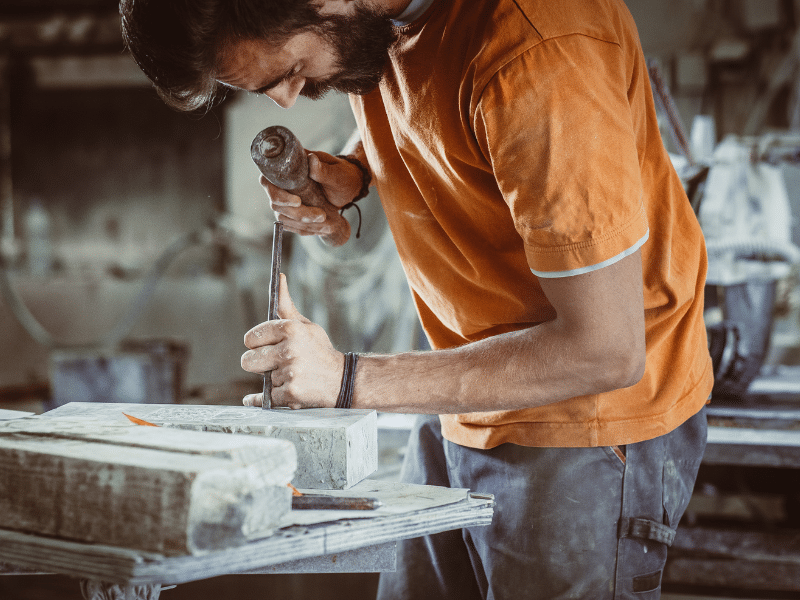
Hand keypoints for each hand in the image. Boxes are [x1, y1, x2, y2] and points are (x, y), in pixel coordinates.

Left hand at [241, 274, 343, 408]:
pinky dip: (264, 400)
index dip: (257, 344)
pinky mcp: (291, 393)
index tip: (266, 347)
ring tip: (291, 376)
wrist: (342, 380)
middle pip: (247, 360)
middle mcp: (289, 349)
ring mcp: (290, 373)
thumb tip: (279, 278)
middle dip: (258, 363)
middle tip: (274, 363)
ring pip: (262, 378)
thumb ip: (285, 306)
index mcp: (289, 329)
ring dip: (273, 379)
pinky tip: (273, 394)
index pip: (250, 338)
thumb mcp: (305, 326)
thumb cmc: (319, 350)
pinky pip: (265, 398)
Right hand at [262, 151, 363, 236]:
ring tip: (325, 220)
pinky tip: (320, 227)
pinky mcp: (293, 210)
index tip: (298, 202)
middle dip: (297, 213)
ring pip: (283, 216)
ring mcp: (286, 198)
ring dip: (302, 223)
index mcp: (289, 168)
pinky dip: (305, 228)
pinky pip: (291, 223)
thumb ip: (323, 169)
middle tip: (321, 215)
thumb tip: (312, 160)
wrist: (349, 185)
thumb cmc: (343, 174)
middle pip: (276, 203)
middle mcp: (283, 184)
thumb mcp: (337, 173)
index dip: (279, 195)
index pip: (268, 181)